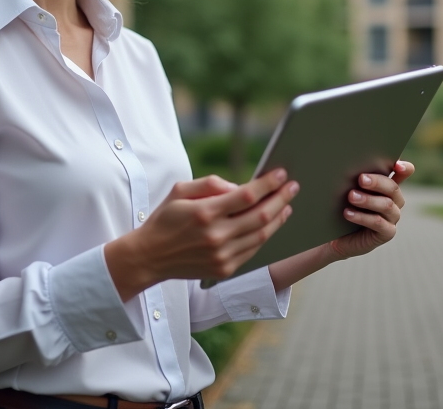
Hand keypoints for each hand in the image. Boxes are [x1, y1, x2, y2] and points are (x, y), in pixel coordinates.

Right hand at [104, 170, 299, 300]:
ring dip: (278, 218)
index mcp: (204, 213)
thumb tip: (240, 187)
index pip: (246, 196)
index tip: (281, 173)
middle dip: (281, 198)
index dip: (267, 184)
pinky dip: (265, 235)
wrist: (149, 257)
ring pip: (261, 235)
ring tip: (287, 205)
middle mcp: (215, 236)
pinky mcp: (224, 269)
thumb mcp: (180, 190)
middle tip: (293, 186)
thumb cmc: (165, 219)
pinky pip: (253, 250)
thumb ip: (211, 184)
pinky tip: (271, 224)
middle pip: (260, 216)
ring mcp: (222, 256)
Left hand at [328, 160, 414, 260]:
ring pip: (386, 205)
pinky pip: (378, 223)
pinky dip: (362, 217)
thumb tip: (348, 162)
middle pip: (393, 188)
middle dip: (377, 182)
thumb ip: (357, 178)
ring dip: (368, 199)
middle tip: (361, 179)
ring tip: (351, 196)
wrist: (339, 236)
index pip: (404, 172)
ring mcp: (393, 217)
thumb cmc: (345, 206)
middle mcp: (395, 200)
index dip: (404, 168)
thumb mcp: (350, 189)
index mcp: (388, 185)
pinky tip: (348, 213)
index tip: (396, 165)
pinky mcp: (387, 232)